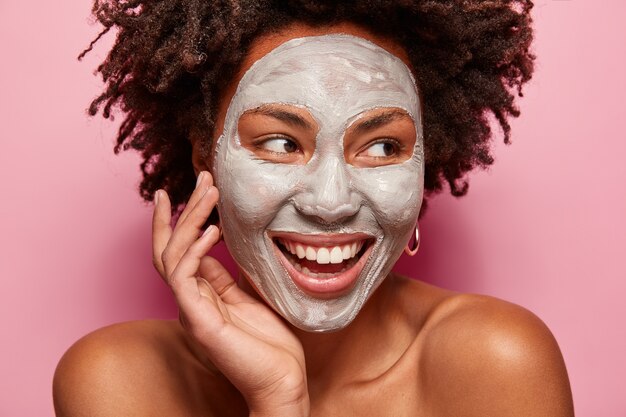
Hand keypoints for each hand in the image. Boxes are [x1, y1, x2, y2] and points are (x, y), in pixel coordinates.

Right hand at [152, 172, 309, 416]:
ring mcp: (191, 309)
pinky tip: (213, 230)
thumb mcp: (250, 297)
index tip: (201, 186)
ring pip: (172, 255)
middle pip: (170, 246)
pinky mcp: (198, 320)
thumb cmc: (270, 343)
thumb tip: (220, 248)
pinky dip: (193, 250)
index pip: (182, 248)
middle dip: (184, 208)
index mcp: (202, 293)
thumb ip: (230, 274)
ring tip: (209, 192)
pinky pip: (182, 278)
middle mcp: (190, 299)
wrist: (281, 380)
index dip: (187, 216)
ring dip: (189, 219)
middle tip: (203, 177)